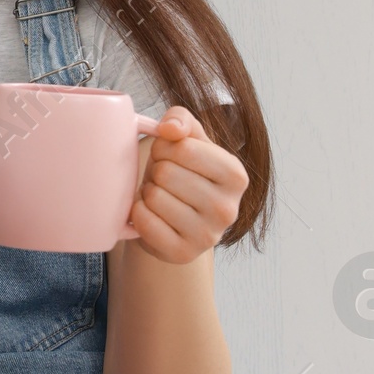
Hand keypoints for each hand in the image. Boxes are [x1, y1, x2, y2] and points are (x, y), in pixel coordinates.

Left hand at [129, 106, 247, 263]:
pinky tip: (151, 216)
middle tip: (164, 182)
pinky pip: (144, 222)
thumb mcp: (188, 140)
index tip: (168, 156)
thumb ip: (181, 120)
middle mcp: (229, 208)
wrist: (175, 220)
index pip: (183, 148)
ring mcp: (208, 236)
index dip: (164, 148)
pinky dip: (138, 214)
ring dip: (147, 193)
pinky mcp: (183, 254)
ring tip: (160, 198)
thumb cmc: (182, 173)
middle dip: (155, 172)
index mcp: (235, 175)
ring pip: (154, 197)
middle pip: (166, 173)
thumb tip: (170, 128)